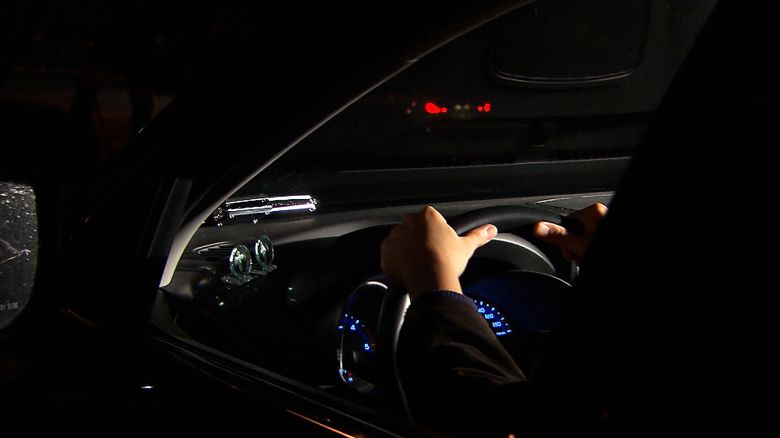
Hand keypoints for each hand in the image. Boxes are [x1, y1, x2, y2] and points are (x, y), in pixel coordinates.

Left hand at [381, 206, 496, 300]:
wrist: (430, 280)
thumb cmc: (446, 261)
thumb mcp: (466, 246)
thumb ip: (477, 235)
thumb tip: (490, 229)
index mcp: (427, 216)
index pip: (429, 219)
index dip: (434, 233)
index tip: (438, 244)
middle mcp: (407, 223)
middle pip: (413, 229)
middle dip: (419, 241)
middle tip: (430, 256)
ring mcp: (394, 237)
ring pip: (400, 242)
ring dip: (406, 251)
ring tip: (420, 265)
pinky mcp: (385, 253)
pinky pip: (389, 256)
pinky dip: (396, 263)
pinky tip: (409, 271)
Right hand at [533, 203, 606, 262]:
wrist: (622, 255)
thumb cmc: (604, 247)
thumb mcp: (579, 245)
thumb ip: (558, 236)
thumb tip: (539, 227)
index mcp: (592, 212)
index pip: (566, 223)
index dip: (564, 239)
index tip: (569, 250)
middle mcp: (600, 215)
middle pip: (576, 231)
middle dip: (576, 247)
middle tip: (582, 255)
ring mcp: (603, 225)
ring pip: (585, 239)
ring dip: (584, 251)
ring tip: (590, 258)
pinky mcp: (604, 234)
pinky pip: (592, 242)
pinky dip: (591, 250)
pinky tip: (593, 257)